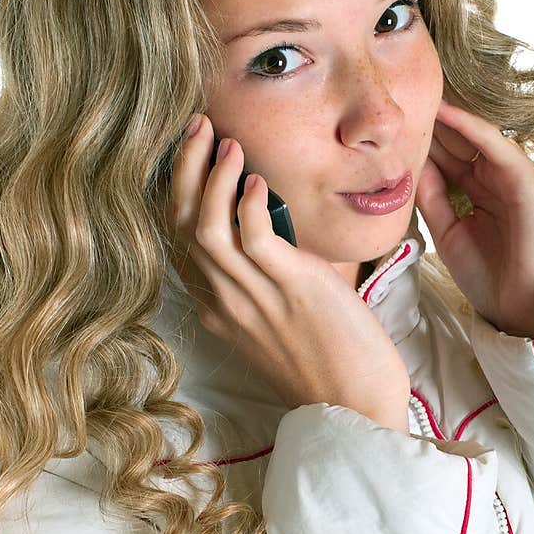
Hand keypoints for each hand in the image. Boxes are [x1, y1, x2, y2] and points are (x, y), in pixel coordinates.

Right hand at [165, 115, 410, 426]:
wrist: (357, 407)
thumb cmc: (331, 362)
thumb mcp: (282, 316)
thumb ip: (267, 276)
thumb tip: (271, 224)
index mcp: (218, 308)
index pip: (177, 239)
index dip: (176, 190)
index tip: (191, 150)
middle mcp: (223, 301)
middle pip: (180, 224)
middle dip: (185, 168)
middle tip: (199, 127)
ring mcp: (252, 297)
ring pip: (205, 224)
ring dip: (212, 174)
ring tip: (227, 141)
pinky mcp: (290, 288)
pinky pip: (251, 234)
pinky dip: (248, 200)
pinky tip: (258, 178)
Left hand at [414, 98, 533, 338]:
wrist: (526, 308)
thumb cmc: (490, 277)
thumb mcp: (447, 232)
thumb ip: (431, 198)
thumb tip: (408, 167)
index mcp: (477, 193)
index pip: (445, 158)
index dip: (418, 142)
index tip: (387, 126)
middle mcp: (494, 179)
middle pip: (456, 143)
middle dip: (428, 123)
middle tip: (396, 98)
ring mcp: (511, 177)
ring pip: (473, 138)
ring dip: (445, 117)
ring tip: (415, 95)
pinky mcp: (527, 179)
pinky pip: (496, 146)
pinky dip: (471, 127)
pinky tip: (446, 113)